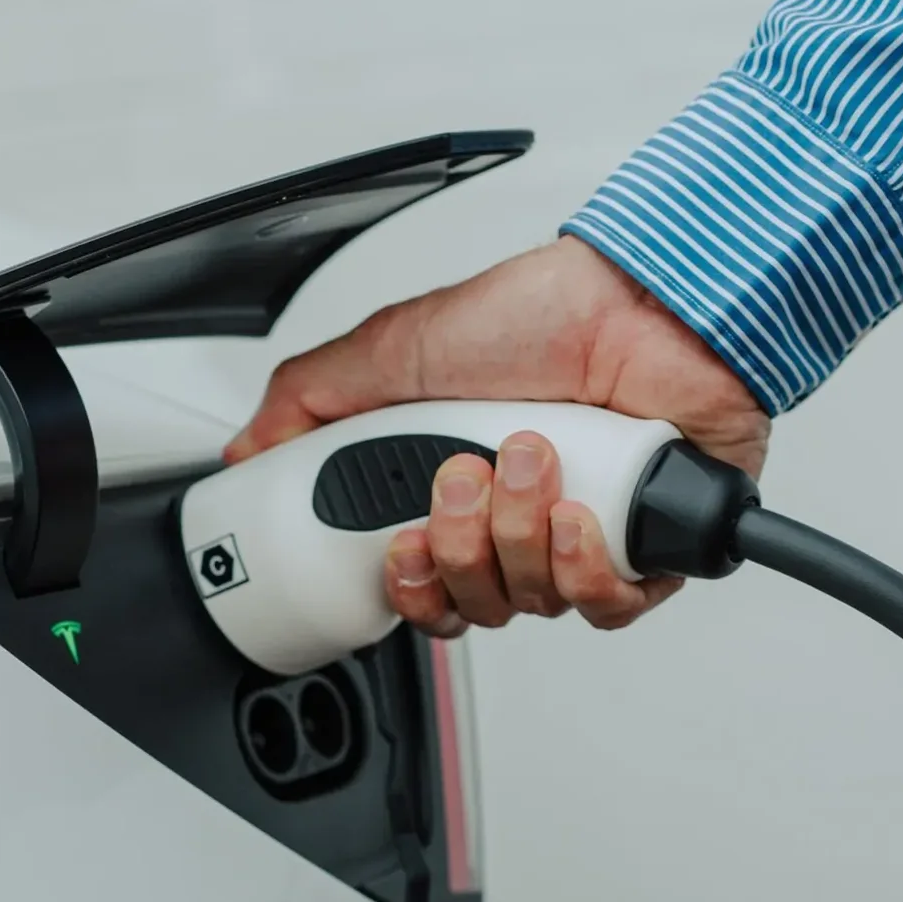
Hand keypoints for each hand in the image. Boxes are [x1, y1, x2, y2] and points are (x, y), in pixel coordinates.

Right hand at [225, 236, 769, 636]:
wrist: (642, 295)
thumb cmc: (539, 314)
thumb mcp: (391, 350)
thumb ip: (311, 402)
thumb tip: (247, 452)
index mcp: (464, 497)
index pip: (427, 591)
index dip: (409, 590)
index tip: (397, 549)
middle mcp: (525, 524)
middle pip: (475, 606)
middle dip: (458, 550)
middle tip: (460, 480)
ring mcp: (592, 537)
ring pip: (535, 602)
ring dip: (519, 534)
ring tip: (531, 457)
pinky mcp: (656, 546)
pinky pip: (612, 606)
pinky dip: (586, 570)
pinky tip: (577, 515)